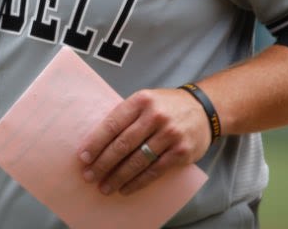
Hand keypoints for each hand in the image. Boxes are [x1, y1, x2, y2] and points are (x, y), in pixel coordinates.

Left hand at [76, 88, 211, 195]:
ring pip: (137, 161)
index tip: (83, 157)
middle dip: (103, 163)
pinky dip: (137, 182)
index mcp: (141, 100)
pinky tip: (125, 188)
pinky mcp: (181, 151)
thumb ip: (127, 116)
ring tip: (104, 187)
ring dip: (118, 176)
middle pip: (123, 144)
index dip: (95, 143)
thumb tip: (97, 141)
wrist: (204, 108)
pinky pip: (154, 171)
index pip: (113, 124)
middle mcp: (155, 116)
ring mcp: (170, 134)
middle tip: (89, 176)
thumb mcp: (146, 100)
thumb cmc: (167, 106)